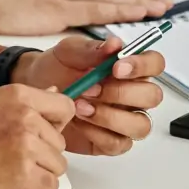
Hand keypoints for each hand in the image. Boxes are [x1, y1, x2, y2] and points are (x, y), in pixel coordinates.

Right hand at [0, 84, 73, 188]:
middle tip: (6, 158)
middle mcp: (25, 116)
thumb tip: (55, 95)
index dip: (55, 126)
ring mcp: (24, 145)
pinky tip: (6, 183)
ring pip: (57, 166)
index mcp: (16, 95)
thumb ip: (22, 106)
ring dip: (36, 174)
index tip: (40, 135)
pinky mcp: (21, 174)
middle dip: (41, 155)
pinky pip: (50, 186)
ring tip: (3, 170)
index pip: (65, 107)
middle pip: (61, 142)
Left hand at [15, 35, 163, 155]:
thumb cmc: (57, 68)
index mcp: (129, 68)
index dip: (142, 66)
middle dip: (122, 93)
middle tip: (90, 89)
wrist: (34, 89)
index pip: (154, 64)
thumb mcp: (69, 52)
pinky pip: (118, 144)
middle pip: (152, 96)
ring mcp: (125, 120)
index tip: (116, 67)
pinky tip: (78, 122)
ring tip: (80, 107)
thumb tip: (114, 44)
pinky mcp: (111, 141)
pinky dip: (98, 134)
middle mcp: (133, 95)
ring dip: (111, 117)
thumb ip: (92, 49)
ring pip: (140, 125)